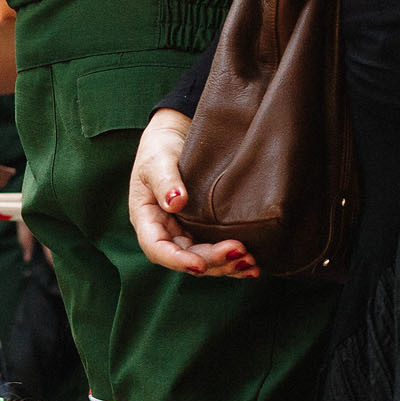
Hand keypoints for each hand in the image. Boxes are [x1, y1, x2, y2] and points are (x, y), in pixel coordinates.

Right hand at [127, 108, 257, 277]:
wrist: (178, 134)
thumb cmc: (161, 146)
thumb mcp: (157, 159)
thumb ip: (165, 181)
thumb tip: (176, 203)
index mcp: (147, 219)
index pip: (158, 248)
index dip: (178, 261)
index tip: (200, 264)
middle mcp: (166, 231)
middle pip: (186, 257)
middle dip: (212, 261)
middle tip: (240, 253)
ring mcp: (186, 232)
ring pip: (204, 259)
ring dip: (226, 265)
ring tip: (251, 264)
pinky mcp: (204, 229)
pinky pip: (216, 250)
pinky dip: (233, 260)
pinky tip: (252, 266)